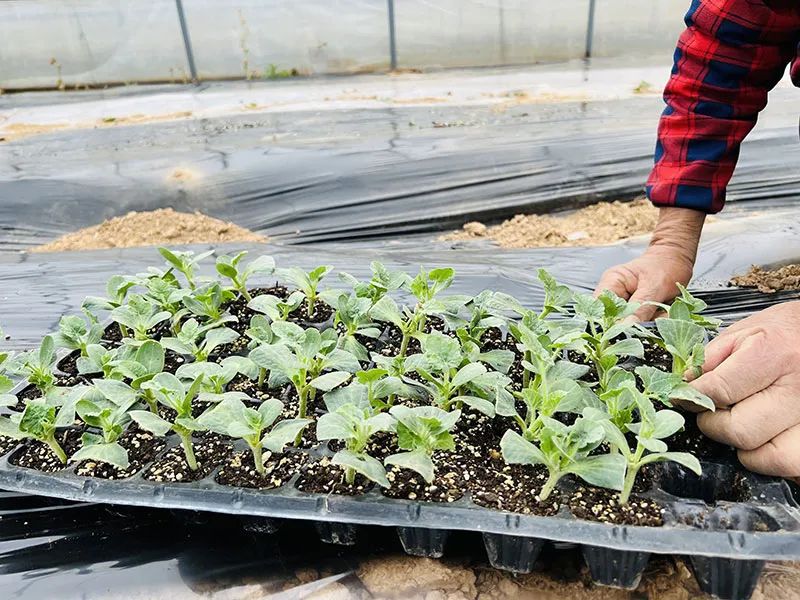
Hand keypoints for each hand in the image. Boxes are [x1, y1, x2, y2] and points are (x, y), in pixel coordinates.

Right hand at [594, 206, 704, 321]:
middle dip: (635, 322)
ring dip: (647, 323)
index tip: (628, 328)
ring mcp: (624, 302)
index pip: (600, 307)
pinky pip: (640, 323)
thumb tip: (627, 327)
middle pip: (614, 319)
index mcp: (612, 282)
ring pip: (629, 324)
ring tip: (663, 311)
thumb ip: (641, 307)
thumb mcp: (655, 286)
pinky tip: (663, 312)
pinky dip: (653, 322)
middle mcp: (614, 293)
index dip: (609, 321)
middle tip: (655, 315)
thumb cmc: (666, 265)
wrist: (677, 258)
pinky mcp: (635, 310)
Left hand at [690, 302, 799, 479]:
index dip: (692, 397)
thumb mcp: (741, 332)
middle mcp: (799, 389)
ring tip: (741, 424)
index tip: (684, 397)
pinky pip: (792, 465)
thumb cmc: (783, 332)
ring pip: (770, 457)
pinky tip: (764, 438)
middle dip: (715, 425)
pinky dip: (771, 459)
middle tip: (713, 412)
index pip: (718, 391)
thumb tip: (684, 388)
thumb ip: (709, 360)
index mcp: (775, 354)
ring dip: (745, 447)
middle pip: (740, 431)